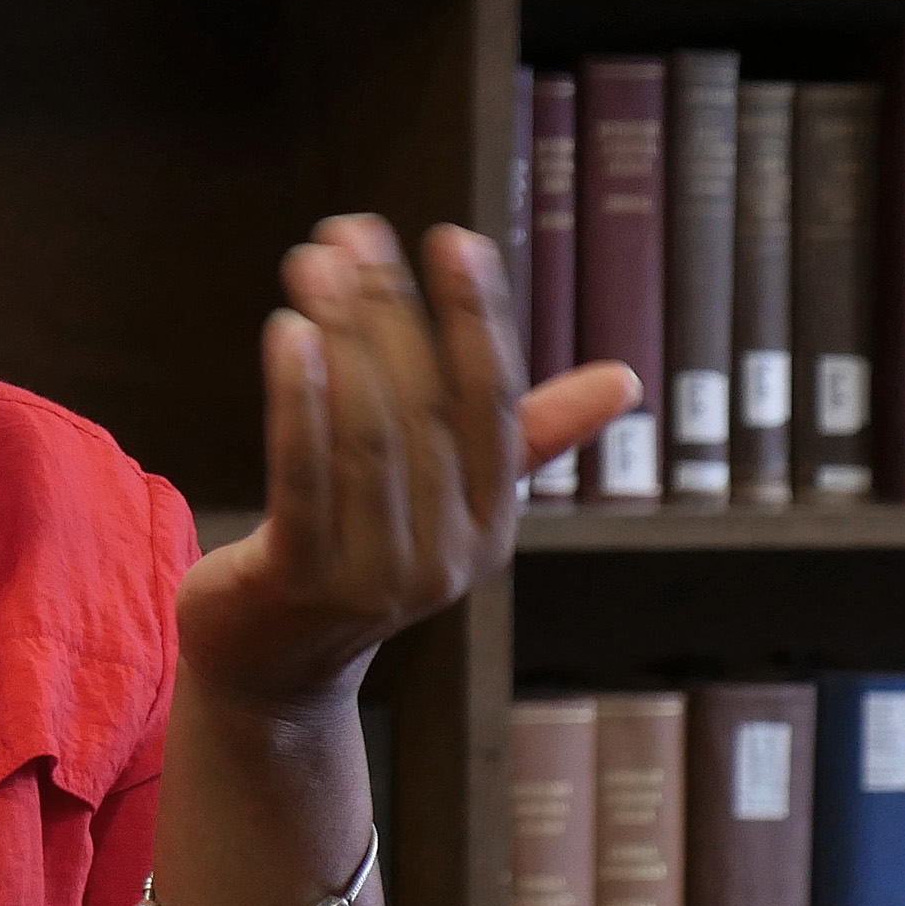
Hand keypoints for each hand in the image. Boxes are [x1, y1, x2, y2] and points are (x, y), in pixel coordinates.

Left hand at [175, 214, 641, 713]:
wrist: (276, 672)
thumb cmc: (362, 556)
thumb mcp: (447, 502)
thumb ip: (528, 436)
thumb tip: (628, 380)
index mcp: (491, 526)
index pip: (494, 406)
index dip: (479, 321)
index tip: (456, 240)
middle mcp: (445, 556)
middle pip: (424, 408)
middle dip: (391, 309)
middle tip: (352, 232)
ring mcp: (373, 576)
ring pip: (368, 434)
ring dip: (343, 336)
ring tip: (315, 262)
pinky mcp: (298, 583)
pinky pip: (303, 478)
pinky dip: (298, 401)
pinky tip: (287, 332)